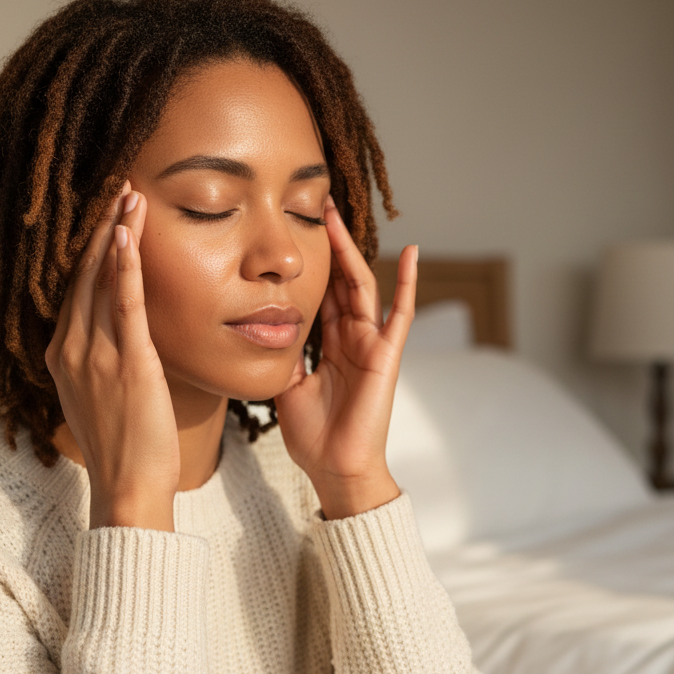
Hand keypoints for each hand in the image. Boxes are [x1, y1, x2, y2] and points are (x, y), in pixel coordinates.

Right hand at [45, 185, 178, 530]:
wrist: (129, 487)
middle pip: (84, 275)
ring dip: (115, 234)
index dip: (90, 251)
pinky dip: (124, 268)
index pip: (76, 290)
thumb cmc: (125, 449)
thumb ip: (103, 364)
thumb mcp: (101, 398)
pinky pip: (123, 305)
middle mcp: (73, 349)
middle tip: (117, 188)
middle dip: (100, 229)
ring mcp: (96, 355)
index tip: (105, 218)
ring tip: (129, 196)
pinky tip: (127, 237)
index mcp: (64, 356)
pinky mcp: (128, 363)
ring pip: (101, 280)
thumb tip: (120, 342)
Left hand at [274, 198, 416, 519]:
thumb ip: (282, 356)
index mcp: (328, 346)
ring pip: (362, 286)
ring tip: (336, 214)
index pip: (320, 295)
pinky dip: (408, 283)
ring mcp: (371, 344)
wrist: (334, 468)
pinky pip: (400, 314)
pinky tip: (414, 253)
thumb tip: (260, 330)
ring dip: (350, 250)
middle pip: (340, 281)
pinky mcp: (386, 355)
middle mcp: (351, 339)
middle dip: (328, 244)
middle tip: (313, 205)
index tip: (292, 231)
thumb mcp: (286, 387)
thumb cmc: (313, 436)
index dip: (309, 265)